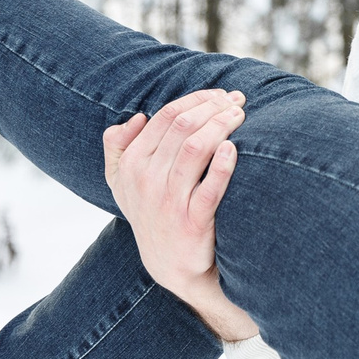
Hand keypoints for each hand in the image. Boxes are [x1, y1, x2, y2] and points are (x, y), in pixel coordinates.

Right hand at [103, 89, 259, 341]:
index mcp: (131, 164)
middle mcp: (146, 180)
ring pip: (195, 148)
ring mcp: (169, 201)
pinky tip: (234, 148)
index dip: (196, 99)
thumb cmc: (151, 213)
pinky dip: (222, 165)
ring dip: (221, 125)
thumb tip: (136, 118)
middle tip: (236, 101)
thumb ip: (117, 148)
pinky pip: (210, 188)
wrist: (169, 264)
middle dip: (213, 106)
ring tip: (240, 115)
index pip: (165, 117)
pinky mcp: (193, 222)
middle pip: (182, 127)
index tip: (220, 95)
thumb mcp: (121, 184)